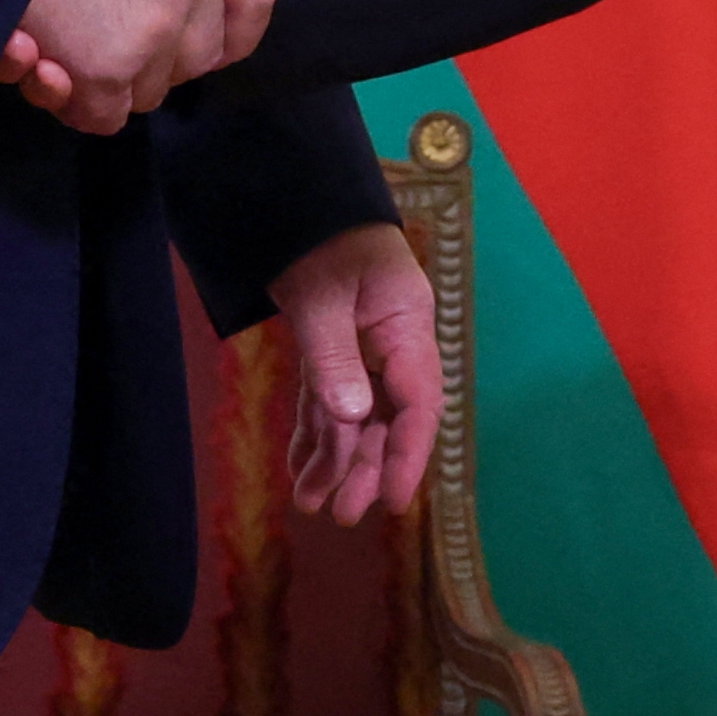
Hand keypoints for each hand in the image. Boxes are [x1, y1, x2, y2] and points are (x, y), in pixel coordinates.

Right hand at [0, 0, 275, 133]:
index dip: (224, 24)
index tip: (190, 30)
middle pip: (196, 54)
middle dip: (154, 54)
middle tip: (100, 30)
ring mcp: (156, 25)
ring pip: (148, 87)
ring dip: (107, 77)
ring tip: (55, 40)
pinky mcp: (107, 68)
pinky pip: (103, 113)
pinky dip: (70, 100)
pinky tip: (34, 58)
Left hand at [268, 222, 441, 524]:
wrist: (298, 202)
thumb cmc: (320, 238)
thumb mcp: (322, 296)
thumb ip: (335, 356)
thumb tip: (352, 417)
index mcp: (407, 325)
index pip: (418, 403)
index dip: (409, 456)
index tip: (395, 502)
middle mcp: (392, 344)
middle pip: (387, 419)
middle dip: (366, 468)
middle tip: (341, 514)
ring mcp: (364, 348)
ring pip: (357, 416)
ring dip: (336, 459)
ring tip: (310, 504)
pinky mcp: (335, 349)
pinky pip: (330, 401)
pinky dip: (316, 434)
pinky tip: (301, 470)